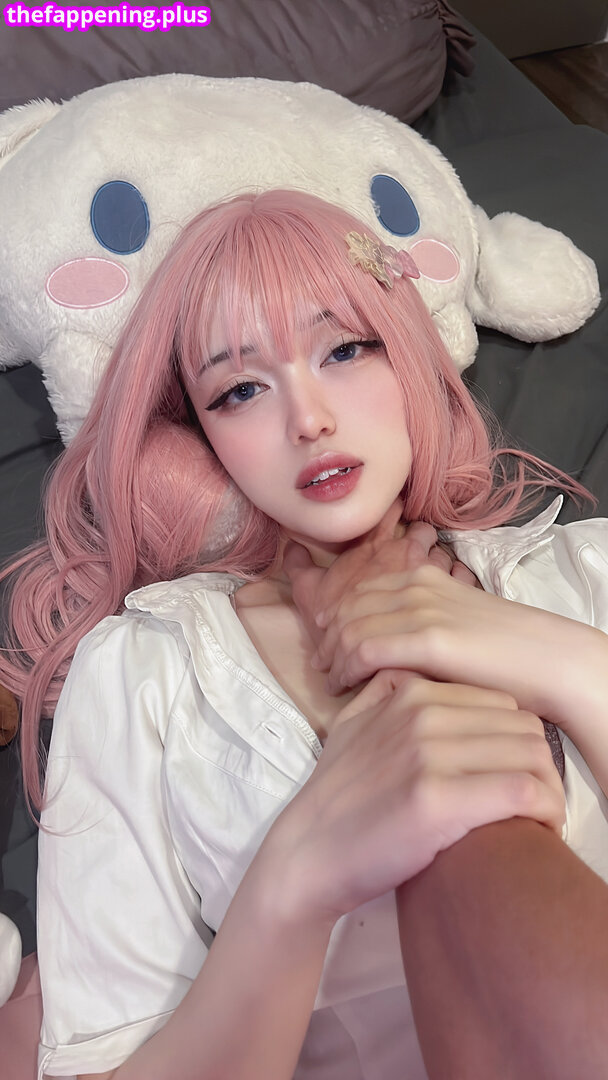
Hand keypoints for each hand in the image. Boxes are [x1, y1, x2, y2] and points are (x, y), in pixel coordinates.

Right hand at [266, 677, 564, 923]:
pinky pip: (522, 790)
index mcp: (409, 691)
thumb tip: (410, 672)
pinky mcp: (437, 798)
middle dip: (539, 764)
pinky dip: (544, 809)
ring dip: (548, 789)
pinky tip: (539, 826)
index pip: (501, 702)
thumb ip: (383, 689)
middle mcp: (421, 713)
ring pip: (531, 754)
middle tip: (535, 800)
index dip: (515, 740)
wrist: (307, 853)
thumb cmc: (337, 797)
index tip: (514, 773)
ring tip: (541, 816)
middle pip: (523, 726)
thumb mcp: (351, 723)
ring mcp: (427, 753)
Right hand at [282, 498, 478, 651]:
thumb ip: (299, 565)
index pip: (393, 510)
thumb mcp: (309, 592)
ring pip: (446, 556)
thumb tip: (290, 545)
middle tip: (419, 555)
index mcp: (377, 546)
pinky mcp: (452, 597)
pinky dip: (461, 585)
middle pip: (425, 531)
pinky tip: (453, 597)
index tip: (397, 511)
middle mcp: (407, 552)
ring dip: (442, 565)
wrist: (361, 654)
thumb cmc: (335, 622)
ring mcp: (432, 573)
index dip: (396, 508)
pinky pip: (465, 579)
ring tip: (436, 582)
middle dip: (425, 540)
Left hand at [313, 562, 601, 734]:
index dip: (333, 620)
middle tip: (323, 669)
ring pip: (347, 627)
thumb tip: (382, 645)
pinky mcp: (426, 638)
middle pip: (345, 607)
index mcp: (420, 578)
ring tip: (332, 682)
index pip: (355, 592)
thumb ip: (417, 625)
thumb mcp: (452, 624)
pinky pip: (363, 647)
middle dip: (327, 639)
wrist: (547, 661)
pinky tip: (346, 686)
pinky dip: (346, 668)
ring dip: (333, 657)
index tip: (327, 649)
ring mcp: (420, 609)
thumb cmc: (502, 654)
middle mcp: (414, 586)